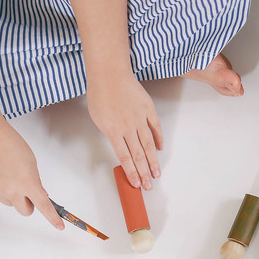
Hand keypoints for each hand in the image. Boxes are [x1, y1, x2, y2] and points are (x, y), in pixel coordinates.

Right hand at [0, 123, 64, 229]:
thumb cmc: (10, 144)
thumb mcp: (30, 163)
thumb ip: (35, 181)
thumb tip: (38, 195)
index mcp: (27, 183)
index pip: (43, 206)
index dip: (53, 218)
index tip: (59, 227)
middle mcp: (11, 190)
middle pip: (25, 211)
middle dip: (28, 204)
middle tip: (25, 190)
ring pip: (9, 202)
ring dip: (11, 194)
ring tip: (6, 174)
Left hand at [87, 73, 163, 189]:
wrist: (109, 73)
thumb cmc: (100, 92)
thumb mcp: (98, 117)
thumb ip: (110, 132)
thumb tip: (120, 144)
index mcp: (114, 131)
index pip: (125, 157)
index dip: (131, 172)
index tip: (136, 183)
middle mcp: (128, 127)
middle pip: (138, 155)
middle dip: (144, 173)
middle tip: (148, 185)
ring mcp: (140, 118)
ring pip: (148, 145)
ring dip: (153, 161)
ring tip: (157, 173)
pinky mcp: (148, 109)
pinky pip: (155, 127)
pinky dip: (159, 139)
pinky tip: (160, 148)